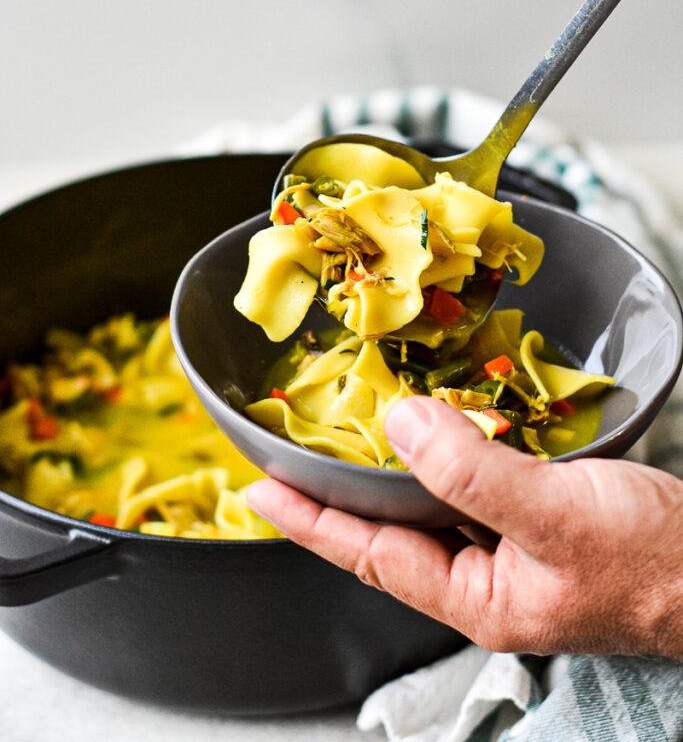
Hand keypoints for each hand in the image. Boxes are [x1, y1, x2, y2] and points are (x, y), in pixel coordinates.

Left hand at [247, 396, 682, 657]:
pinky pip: (474, 476)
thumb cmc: (657, 563)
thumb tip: (402, 424)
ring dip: (392, 462)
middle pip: (392, 528)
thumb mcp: (557, 516)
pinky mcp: (538, 511)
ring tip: (347, 427)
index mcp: (478, 595)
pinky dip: (448, 444)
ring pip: (432, 498)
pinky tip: (437, 417)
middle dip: (340, 490)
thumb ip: (474, 472)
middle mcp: (486, 572)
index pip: (370, 555)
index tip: (260, 491)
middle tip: (292, 450)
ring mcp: (512, 542)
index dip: (310, 522)